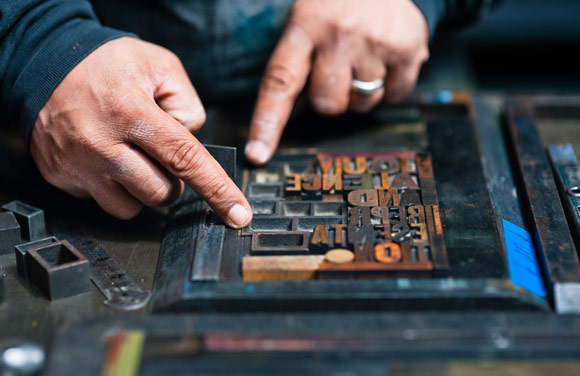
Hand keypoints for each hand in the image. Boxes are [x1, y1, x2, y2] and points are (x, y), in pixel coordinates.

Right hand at [32, 37, 251, 227]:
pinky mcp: (61, 178)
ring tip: (130, 155)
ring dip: (142, 188)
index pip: (185, 159)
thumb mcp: (160, 66)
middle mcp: (102, 145)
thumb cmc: (106, 64)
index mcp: (132, 113)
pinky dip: (113, 187)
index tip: (239, 216)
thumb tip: (192, 142)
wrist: (42, 63)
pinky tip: (105, 159)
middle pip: (161, 193)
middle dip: (172, 180)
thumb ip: (188, 105)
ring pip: (132, 207)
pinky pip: (102, 201)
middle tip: (158, 152)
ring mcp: (78, 166)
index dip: (217, 190)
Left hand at [245, 0, 428, 163]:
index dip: (267, 122)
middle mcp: (338, 34)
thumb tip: (292, 115)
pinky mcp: (408, 48)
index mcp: (304, 28)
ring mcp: (374, 42)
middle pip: (327, 105)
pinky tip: (387, 59)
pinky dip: (391, 86)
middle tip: (337, 70)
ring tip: (364, 58)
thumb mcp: (306, 22)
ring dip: (361, 92)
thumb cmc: (336, 4)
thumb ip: (296, 66)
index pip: (279, 82)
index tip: (257, 154)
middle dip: (330, 98)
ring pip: (361, 104)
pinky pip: (394, 96)